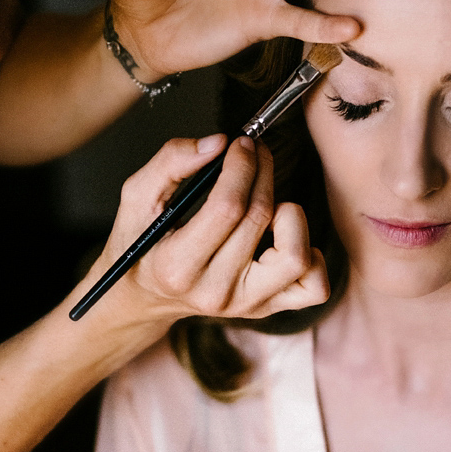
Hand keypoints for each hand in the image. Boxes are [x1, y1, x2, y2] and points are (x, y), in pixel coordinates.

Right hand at [89, 134, 328, 322]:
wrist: (146, 296)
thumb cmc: (142, 243)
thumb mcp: (137, 198)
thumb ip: (170, 162)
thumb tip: (218, 142)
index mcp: (177, 267)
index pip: (227, 208)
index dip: (241, 167)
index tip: (241, 144)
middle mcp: (214, 291)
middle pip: (260, 219)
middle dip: (262, 173)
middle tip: (254, 154)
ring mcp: (245, 305)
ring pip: (296, 258)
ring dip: (290, 216)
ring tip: (267, 205)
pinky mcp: (267, 308)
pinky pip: (314, 287)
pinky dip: (310, 255)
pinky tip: (284, 237)